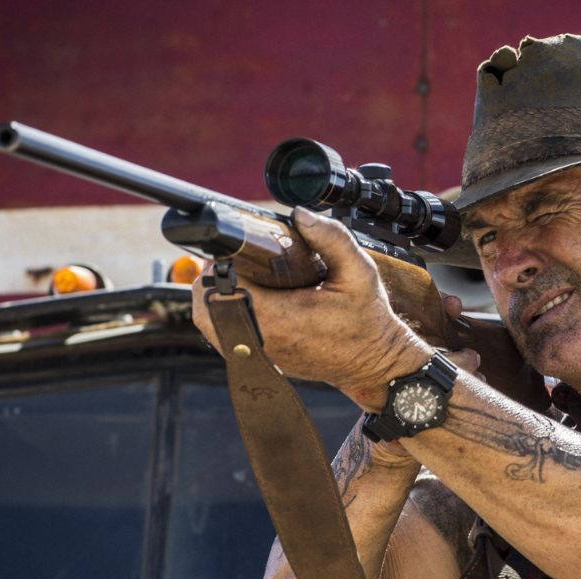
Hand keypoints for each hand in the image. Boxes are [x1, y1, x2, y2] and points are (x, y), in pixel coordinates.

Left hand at [191, 208, 432, 409]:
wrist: (374, 363)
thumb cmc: (367, 320)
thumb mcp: (358, 271)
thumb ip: (331, 238)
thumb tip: (300, 214)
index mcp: (280, 318)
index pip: (223, 288)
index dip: (221, 264)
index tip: (235, 250)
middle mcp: (263, 340)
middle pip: (205, 308)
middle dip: (212, 279)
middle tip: (234, 261)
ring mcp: (259, 354)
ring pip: (210, 324)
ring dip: (217, 297)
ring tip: (240, 276)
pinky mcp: (261, 360)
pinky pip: (225, 336)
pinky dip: (226, 314)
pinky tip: (248, 297)